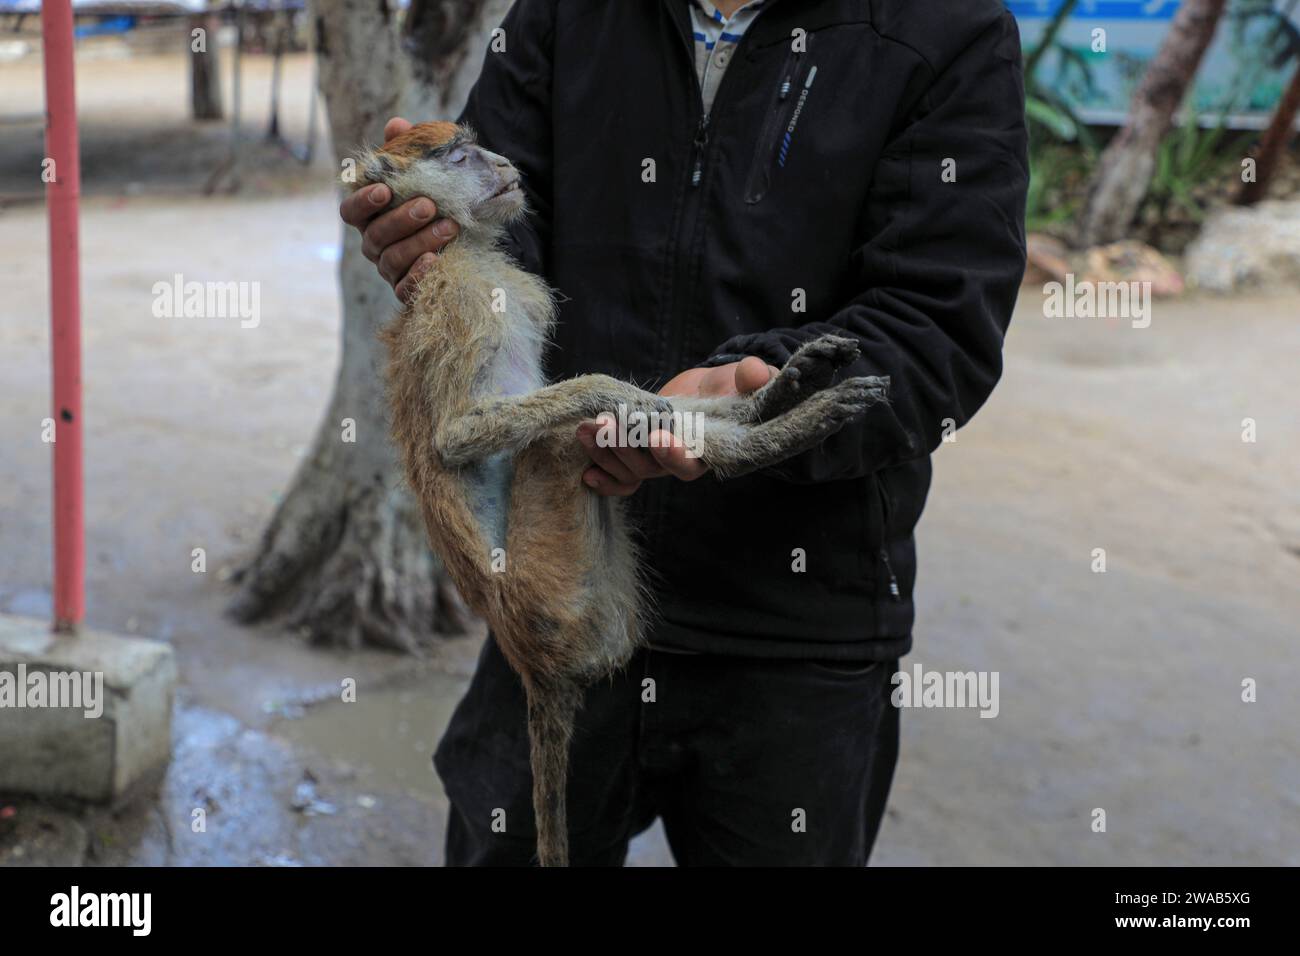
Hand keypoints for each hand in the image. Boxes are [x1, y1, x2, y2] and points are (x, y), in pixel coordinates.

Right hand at [338, 117, 459, 301]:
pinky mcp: (407, 290)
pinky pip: (406, 287)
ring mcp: (390, 269)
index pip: (350, 211)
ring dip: (419, 242)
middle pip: (375, 235)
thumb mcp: (428, 173)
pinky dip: (418, 274)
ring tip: (449, 226)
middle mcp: (374, 244)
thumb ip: (409, 150)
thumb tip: (396, 125)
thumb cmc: (437, 201)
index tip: (384, 190)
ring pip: (392, 259)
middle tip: (428, 205)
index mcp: (370, 216)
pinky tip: (435, 260)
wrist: (468, 238)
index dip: (362, 201)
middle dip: (400, 219)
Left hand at [575, 356, 777, 495]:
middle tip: (603, 422)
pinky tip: (586, 472)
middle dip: (624, 446)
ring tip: (585, 427)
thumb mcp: (748, 379)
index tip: (656, 435)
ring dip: (604, 452)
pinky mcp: (638, 455)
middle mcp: (680, 463)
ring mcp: (656, 462)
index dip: (673, 454)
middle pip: (650, 468)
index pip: (690, 464)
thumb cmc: (734, 388)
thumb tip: (755, 372)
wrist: (711, 390)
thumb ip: (753, 378)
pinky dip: (603, 477)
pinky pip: (619, 477)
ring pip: (629, 470)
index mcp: (708, 452)